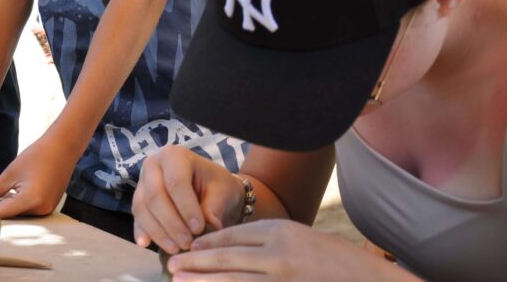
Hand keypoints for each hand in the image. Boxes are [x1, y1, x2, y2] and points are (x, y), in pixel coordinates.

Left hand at [0, 136, 74, 217]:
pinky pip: (28, 209)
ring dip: (4, 207)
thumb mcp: (11, 172)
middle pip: (10, 215)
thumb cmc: (37, 155)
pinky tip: (4, 196)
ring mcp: (46, 209)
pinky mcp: (49, 206)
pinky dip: (16, 204)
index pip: (2, 213)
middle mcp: (40, 209)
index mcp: (30, 200)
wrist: (63, 147)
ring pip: (18, 213)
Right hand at [132, 146, 244, 252]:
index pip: (176, 182)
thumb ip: (213, 207)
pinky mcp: (138, 200)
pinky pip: (136, 217)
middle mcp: (153, 165)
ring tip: (176, 249)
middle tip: (187, 243)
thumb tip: (208, 227)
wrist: (209, 188)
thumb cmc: (217, 185)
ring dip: (158, 231)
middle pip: (155, 195)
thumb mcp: (222, 191)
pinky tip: (145, 244)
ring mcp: (142, 182)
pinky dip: (141, 231)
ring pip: (142, 208)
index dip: (186, 207)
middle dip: (171, 223)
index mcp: (175, 155)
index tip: (199, 229)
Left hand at [164, 220, 417, 280]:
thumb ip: (268, 240)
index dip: (208, 242)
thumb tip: (229, 247)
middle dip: (196, 261)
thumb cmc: (335, 259)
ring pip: (234, 280)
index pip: (234, 234)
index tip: (188, 246)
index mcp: (282, 231)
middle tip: (171, 265)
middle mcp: (279, 254)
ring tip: (180, 281)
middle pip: (227, 257)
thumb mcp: (300, 237)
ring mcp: (282, 279)